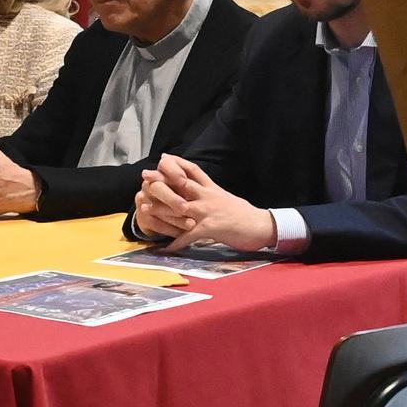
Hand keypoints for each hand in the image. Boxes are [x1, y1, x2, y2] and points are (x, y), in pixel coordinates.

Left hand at [132, 154, 277, 251]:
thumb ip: (210, 192)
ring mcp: (208, 212)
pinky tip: (165, 248)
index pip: (193, 170)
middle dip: (162, 180)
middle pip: (182, 184)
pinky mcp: (210, 229)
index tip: (162, 158)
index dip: (177, 163)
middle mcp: (208, 196)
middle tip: (145, 177)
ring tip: (144, 208)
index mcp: (212, 188)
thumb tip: (198, 189)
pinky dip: (176, 243)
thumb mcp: (225, 196)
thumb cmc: (243, 214)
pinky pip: (189, 236)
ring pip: (180, 207)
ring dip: (161, 208)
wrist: (261, 226)